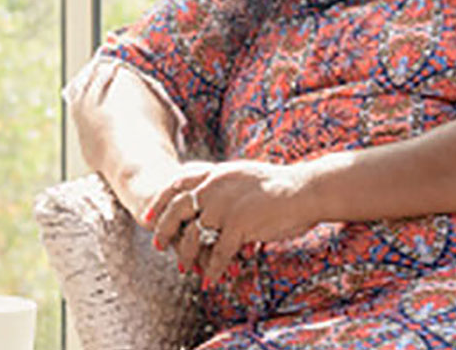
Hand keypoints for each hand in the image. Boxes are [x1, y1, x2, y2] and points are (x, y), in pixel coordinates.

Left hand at [149, 160, 317, 284]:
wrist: (306, 189)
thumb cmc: (281, 186)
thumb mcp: (244, 175)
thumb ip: (224, 182)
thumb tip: (211, 186)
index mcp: (216, 174)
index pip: (177, 185)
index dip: (161, 202)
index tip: (149, 216)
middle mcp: (215, 187)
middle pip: (177, 210)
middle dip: (164, 229)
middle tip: (158, 245)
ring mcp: (225, 206)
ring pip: (195, 235)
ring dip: (188, 255)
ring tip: (185, 269)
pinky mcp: (239, 224)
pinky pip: (219, 253)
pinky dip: (214, 269)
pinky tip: (211, 281)